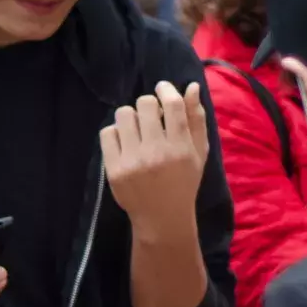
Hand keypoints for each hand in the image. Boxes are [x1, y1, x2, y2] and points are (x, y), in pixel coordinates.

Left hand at [102, 81, 209, 239]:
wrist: (162, 218)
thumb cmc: (184, 182)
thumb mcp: (199, 153)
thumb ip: (197, 120)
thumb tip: (192, 87)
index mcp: (181, 147)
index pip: (172, 105)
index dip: (166, 89)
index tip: (162, 89)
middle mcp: (156, 152)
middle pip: (144, 104)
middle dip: (148, 106)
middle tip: (150, 118)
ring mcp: (133, 161)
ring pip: (124, 114)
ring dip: (131, 118)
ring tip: (137, 131)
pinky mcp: (114, 169)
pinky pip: (107, 133)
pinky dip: (116, 133)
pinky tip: (125, 143)